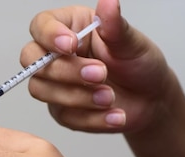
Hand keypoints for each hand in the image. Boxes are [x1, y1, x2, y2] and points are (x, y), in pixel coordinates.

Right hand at [22, 0, 171, 133]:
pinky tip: (115, 115)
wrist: (151, 99)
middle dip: (65, 71)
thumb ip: (115, 26)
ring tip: (111, 97)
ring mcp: (55, 85)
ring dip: (78, 96)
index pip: (40, 25)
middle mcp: (56, 56)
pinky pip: (65, 117)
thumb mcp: (132, 43)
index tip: (71, 45)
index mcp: (70, 28)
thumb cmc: (139, 64)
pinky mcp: (62, 111)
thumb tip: (108, 2)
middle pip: (32, 61)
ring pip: (42, 90)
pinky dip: (93, 118)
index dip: (49, 35)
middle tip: (100, 74)